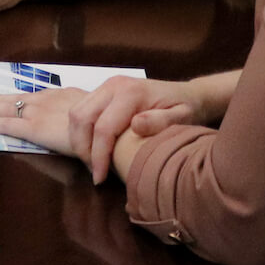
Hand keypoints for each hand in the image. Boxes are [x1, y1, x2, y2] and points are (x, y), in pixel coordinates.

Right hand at [0, 86, 87, 154]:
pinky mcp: (61, 93)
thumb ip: (44, 143)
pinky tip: (21, 94)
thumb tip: (26, 146)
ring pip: (20, 98)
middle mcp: (38, 111)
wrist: (108, 118)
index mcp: (36, 128)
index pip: (8, 125)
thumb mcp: (64, 150)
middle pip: (9, 109)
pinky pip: (35, 92)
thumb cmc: (89, 144)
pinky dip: (23, 93)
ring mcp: (49, 100)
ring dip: (2, 98)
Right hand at [61, 75, 205, 183]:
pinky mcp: (102, 91)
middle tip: (95, 172)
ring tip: (93, 162)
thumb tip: (135, 126)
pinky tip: (94, 148)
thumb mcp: (182, 118)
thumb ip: (160, 122)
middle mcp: (113, 85)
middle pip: (81, 117)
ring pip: (76, 112)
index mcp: (131, 92)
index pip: (103, 127)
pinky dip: (81, 131)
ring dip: (78, 140)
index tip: (100, 179)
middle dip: (82, 149)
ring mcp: (105, 86)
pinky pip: (81, 110)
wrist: (189, 94)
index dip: (98, 156)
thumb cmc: (187, 110)